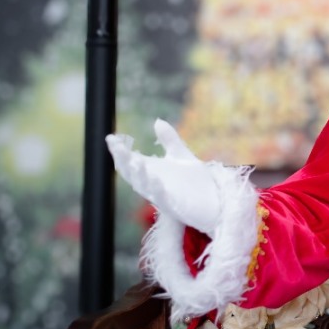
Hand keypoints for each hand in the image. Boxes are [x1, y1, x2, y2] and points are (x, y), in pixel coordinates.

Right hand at [106, 119, 222, 234]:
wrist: (217, 203)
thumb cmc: (196, 183)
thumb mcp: (181, 156)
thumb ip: (169, 140)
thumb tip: (157, 121)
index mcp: (152, 174)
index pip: (130, 161)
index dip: (119, 151)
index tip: (111, 137)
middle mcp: (153, 186)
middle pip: (132, 175)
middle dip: (123, 161)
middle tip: (117, 147)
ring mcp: (163, 198)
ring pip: (144, 188)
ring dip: (139, 175)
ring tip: (135, 161)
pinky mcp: (176, 207)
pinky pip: (163, 200)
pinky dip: (158, 190)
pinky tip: (156, 179)